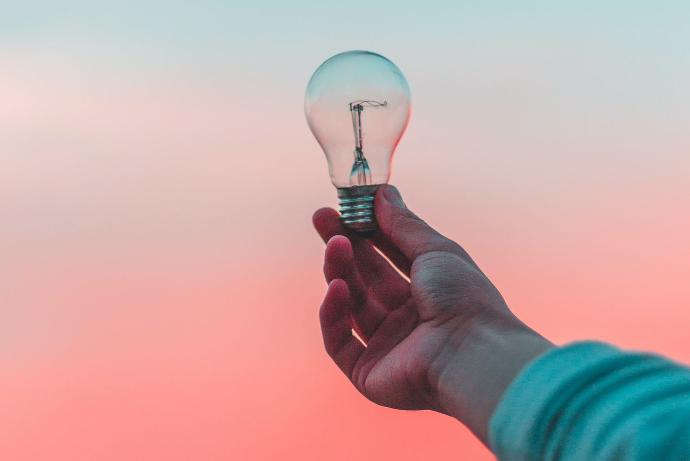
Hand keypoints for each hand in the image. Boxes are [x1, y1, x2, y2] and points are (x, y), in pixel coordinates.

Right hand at [314, 185, 551, 442]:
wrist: (472, 353)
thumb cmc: (464, 298)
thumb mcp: (435, 250)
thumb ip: (403, 224)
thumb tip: (382, 192)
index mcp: (427, 291)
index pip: (387, 256)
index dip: (365, 231)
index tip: (344, 207)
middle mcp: (406, 318)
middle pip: (365, 278)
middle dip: (343, 246)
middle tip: (321, 218)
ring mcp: (387, 346)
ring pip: (351, 304)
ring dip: (339, 272)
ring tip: (335, 245)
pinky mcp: (368, 372)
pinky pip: (339, 341)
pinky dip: (333, 314)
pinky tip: (336, 288)